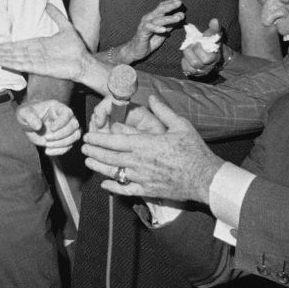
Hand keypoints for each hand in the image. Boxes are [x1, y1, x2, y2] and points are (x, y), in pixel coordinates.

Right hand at [0, 4, 101, 83]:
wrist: (84, 61)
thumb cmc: (76, 48)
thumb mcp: (66, 27)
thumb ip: (56, 16)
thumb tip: (48, 4)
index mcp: (38, 45)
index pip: (18, 45)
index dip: (5, 46)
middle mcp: (34, 54)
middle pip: (12, 53)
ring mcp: (35, 61)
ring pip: (13, 58)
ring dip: (0, 57)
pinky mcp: (39, 68)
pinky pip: (21, 65)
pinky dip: (10, 63)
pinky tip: (0, 62)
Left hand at [16, 99, 80, 155]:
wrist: (28, 123)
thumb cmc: (27, 114)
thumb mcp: (24, 113)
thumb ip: (30, 117)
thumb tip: (38, 126)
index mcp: (57, 107)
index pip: (67, 114)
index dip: (61, 122)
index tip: (51, 129)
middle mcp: (65, 117)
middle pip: (74, 126)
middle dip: (61, 135)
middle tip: (46, 138)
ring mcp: (66, 128)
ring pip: (75, 136)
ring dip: (62, 143)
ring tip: (47, 144)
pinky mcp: (64, 139)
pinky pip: (69, 146)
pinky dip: (59, 151)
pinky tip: (47, 151)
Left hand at [82, 95, 223, 202]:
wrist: (205, 178)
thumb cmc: (194, 150)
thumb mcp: (180, 125)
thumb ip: (163, 110)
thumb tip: (152, 97)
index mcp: (145, 144)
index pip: (114, 140)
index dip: (98, 138)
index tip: (88, 136)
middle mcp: (139, 161)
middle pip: (109, 156)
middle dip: (94, 151)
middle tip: (83, 147)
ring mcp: (142, 177)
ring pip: (114, 172)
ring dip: (99, 167)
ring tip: (88, 161)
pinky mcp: (147, 190)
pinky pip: (125, 190)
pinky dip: (113, 187)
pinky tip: (104, 185)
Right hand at [121, 0, 183, 60]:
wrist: (136, 50)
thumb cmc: (150, 40)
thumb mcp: (163, 31)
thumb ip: (171, 24)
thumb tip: (181, 15)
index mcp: (153, 17)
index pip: (162, 7)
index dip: (170, 3)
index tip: (179, 0)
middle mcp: (149, 18)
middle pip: (160, 10)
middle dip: (170, 6)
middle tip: (179, 3)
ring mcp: (145, 25)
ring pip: (157, 19)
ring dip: (168, 18)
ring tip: (178, 18)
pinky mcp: (142, 33)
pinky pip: (149, 28)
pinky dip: (156, 28)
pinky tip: (164, 30)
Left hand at [180, 18, 222, 77]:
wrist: (214, 52)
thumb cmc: (213, 41)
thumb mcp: (215, 33)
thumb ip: (215, 27)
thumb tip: (214, 20)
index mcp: (214, 58)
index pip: (206, 58)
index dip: (199, 49)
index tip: (196, 41)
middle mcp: (208, 67)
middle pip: (196, 63)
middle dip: (190, 52)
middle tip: (189, 45)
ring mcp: (201, 71)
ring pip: (190, 68)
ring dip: (186, 57)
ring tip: (187, 50)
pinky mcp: (194, 72)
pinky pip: (186, 70)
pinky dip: (184, 62)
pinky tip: (186, 56)